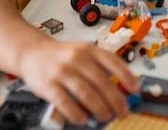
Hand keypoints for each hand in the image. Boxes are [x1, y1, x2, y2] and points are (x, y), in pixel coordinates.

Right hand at [18, 37, 139, 124]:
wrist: (32, 52)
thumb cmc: (63, 55)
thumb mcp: (83, 52)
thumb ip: (100, 66)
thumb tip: (122, 87)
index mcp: (89, 49)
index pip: (112, 61)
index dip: (126, 76)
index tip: (135, 89)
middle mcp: (76, 58)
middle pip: (101, 81)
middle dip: (115, 99)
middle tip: (123, 111)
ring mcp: (62, 71)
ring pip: (85, 93)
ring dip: (99, 108)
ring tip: (106, 117)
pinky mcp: (48, 85)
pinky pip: (64, 102)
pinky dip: (75, 112)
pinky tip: (83, 119)